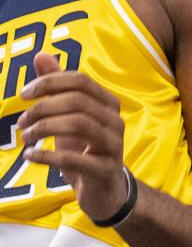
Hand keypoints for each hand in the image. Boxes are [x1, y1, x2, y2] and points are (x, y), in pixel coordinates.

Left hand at [19, 52, 129, 223]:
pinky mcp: (105, 169)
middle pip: (78, 101)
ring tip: (26, 137)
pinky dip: (48, 155)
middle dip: (44, 108)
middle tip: (21, 122)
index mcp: (107, 102)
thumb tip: (40, 55)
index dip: (50, 82)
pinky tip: (31, 155)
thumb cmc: (85, 149)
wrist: (105, 191)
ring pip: (78, 125)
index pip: (80, 80)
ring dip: (45, 129)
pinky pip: (75, 158)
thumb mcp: (69, 118)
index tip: (24, 95)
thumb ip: (57, 87)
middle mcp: (114, 119)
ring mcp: (113, 144)